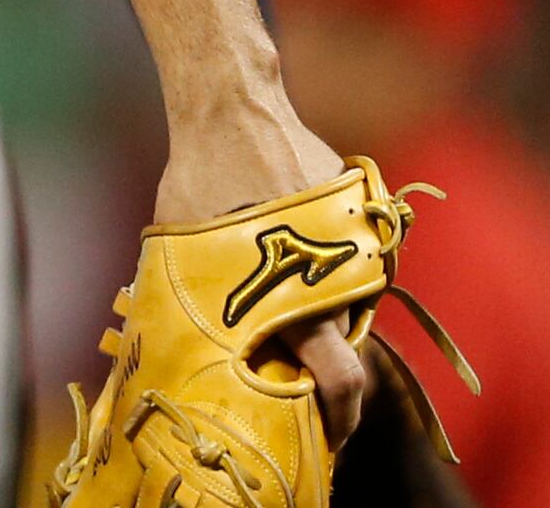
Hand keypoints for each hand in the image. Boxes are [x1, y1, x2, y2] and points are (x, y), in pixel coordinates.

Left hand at [160, 115, 370, 443]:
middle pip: (351, 357)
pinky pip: (354, 269)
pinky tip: (299, 260)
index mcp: (294, 298)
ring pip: (352, 311)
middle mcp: (337, 281)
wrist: (234, 109)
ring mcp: (358, 249)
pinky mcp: (367, 220)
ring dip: (327, 324)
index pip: (340, 382)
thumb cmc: (196, 180)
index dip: (336, 418)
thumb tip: (194, 354)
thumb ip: (206, 306)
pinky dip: (333, 278)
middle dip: (338, 395)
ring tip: (287, 313)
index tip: (325, 440)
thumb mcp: (183, 254)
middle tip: (317, 412)